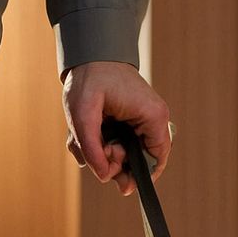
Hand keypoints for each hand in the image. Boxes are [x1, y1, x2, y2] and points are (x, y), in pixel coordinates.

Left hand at [62, 61, 170, 195]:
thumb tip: (104, 177)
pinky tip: (83, 134)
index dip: (138, 177)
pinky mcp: (131, 120)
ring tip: (81, 138)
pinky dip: (98, 144)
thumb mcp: (82, 115)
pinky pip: (117, 143)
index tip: (117, 182)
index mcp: (153, 117)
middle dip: (110, 162)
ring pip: (123, 154)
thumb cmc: (89, 78)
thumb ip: (92, 148)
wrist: (90, 54)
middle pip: (137, 160)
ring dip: (99, 153)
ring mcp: (143, 120)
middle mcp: (153, 120)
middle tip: (92, 151)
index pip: (156, 160)